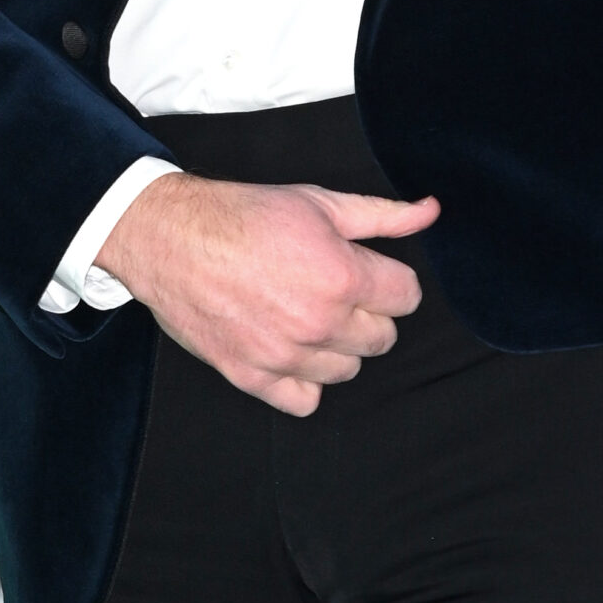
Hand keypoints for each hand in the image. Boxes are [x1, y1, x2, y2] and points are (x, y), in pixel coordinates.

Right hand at [96, 171, 439, 414]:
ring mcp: (287, 356)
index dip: (391, 280)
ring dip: (336, 345)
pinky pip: (306, 400)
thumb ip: (382, 215)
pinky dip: (304, 379)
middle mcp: (320, 323)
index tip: (369, 272)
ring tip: (306, 312)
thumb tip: (430, 211)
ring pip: (347, 370)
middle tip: (333, 287)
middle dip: (367, 312)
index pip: (406, 299)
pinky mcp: (254, 378)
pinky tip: (289, 346)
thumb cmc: (243, 214)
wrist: (172, 238)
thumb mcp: (318, 201)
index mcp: (342, 276)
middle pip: (381, 338)